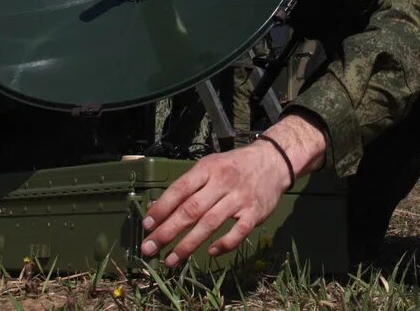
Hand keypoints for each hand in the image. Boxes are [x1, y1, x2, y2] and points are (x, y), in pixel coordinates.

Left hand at [140, 115, 326, 265]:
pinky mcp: (255, 213)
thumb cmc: (234, 166)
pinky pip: (238, 232)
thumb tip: (160, 209)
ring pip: (210, 223)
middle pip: (191, 210)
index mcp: (208, 169)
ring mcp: (240, 199)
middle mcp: (222, 183)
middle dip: (168, 231)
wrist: (273, 160)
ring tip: (171, 260)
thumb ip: (188, 185)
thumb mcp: (210, 165)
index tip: (146, 226)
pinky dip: (224, 244)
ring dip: (188, 244)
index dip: (162, 208)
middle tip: (150, 248)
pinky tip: (211, 252)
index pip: (180, 189)